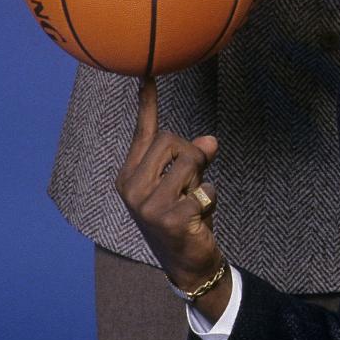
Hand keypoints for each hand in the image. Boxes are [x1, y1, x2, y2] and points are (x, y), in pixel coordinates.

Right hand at [115, 79, 228, 313]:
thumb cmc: (185, 218)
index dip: (147, 102)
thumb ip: (191, 157)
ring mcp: (147, 205)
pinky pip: (206, 189)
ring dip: (201, 179)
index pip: (142, 132)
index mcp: (129, 176)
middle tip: (192, 180)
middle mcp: (131, 188)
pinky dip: (211, 200)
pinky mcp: (169, 219)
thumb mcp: (185, 183)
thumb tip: (210, 141)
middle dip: (191, 154)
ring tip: (194, 202)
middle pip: (170, 139)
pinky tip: (200, 220)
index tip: (147, 72)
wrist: (188, 266)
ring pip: (189, 161)